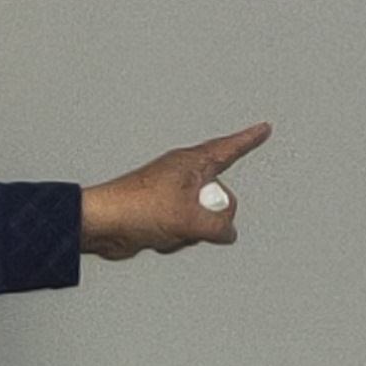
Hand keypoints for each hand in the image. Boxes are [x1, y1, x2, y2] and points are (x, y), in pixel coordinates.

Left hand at [81, 123, 270, 258]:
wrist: (102, 224)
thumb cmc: (135, 207)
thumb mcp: (189, 220)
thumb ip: (218, 227)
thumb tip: (227, 232)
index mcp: (191, 163)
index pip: (229, 147)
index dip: (249, 139)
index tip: (263, 129)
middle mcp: (183, 175)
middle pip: (219, 197)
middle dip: (212, 216)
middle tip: (195, 223)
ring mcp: (173, 194)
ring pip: (203, 217)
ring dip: (191, 230)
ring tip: (168, 229)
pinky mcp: (163, 213)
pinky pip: (186, 228)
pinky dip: (178, 236)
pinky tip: (160, 237)